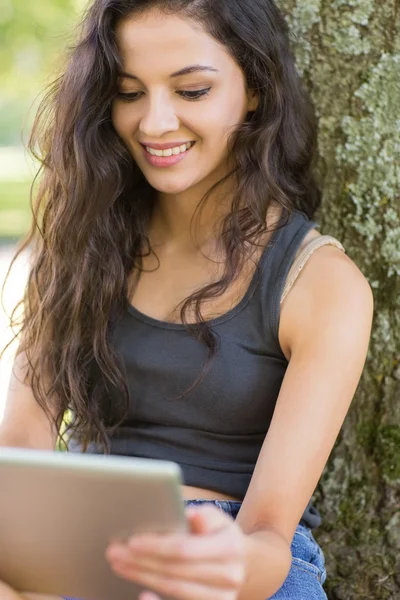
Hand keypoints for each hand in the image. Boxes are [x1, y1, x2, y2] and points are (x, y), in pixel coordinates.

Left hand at [105, 504, 246, 599]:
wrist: (242, 563)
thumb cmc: (219, 534)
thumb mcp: (217, 518)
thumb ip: (204, 516)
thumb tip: (191, 515)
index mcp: (230, 547)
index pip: (185, 549)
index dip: (157, 546)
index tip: (132, 541)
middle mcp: (230, 576)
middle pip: (175, 571)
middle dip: (141, 562)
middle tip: (115, 552)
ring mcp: (222, 598)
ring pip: (173, 590)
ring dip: (142, 577)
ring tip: (120, 565)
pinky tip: (141, 594)